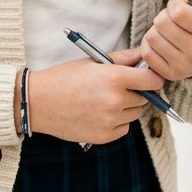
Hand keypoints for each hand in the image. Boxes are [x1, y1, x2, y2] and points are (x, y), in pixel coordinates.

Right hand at [25, 49, 165, 145]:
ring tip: (105, 98)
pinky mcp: (104, 137)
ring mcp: (110, 121)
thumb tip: (144, 54)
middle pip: (144, 98)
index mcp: (114, 78)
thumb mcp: (93, 62)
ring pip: (134, 114)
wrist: (39, 102)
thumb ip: (122, 58)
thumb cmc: (64, 77)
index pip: (152, 80)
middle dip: (137, 91)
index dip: (152, 77)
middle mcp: (116, 101)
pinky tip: (100, 112)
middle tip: (118, 86)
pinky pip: (123, 128)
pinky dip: (117, 121)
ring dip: (127, 107)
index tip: (148, 76)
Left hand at [139, 0, 191, 80]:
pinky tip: (161, 41)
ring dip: (156, 29)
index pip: (179, 12)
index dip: (176, 4)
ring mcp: (183, 66)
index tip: (182, 6)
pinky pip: (146, 53)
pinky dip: (149, 44)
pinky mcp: (170, 74)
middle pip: (162, 23)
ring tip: (168, 30)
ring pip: (152, 36)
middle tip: (173, 18)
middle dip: (165, 15)